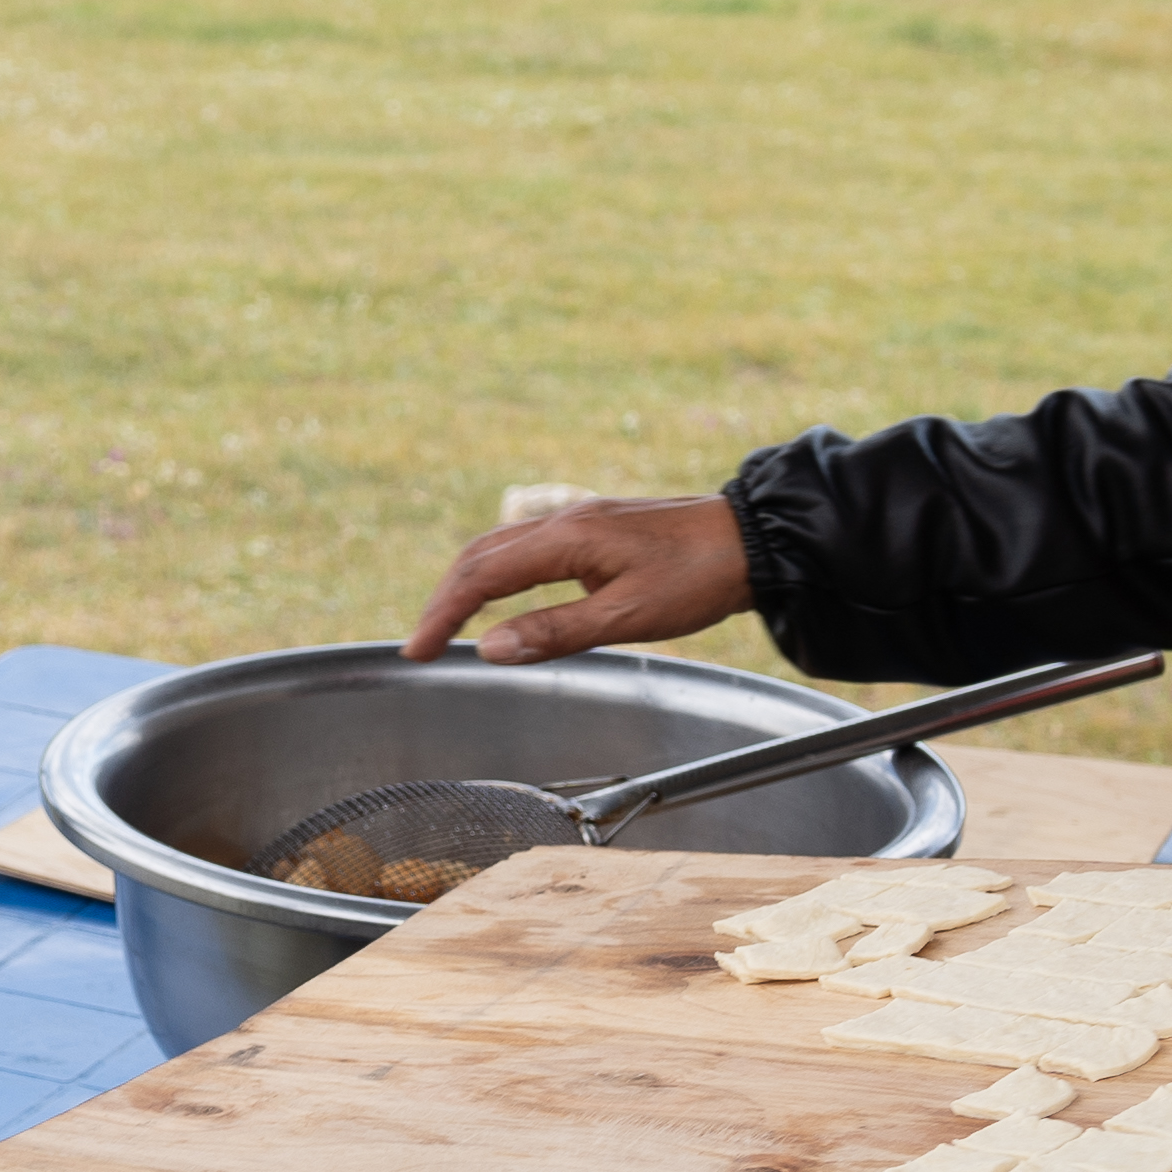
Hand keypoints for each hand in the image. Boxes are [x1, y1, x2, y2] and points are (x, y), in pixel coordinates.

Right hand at [403, 493, 753, 663]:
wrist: (753, 541)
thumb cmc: (698, 579)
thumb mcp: (628, 616)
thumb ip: (556, 632)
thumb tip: (490, 649)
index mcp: (567, 538)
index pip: (481, 576)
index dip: (442, 614)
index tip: (418, 651)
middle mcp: (565, 521)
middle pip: (480, 555)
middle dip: (444, 599)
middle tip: (422, 644)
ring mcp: (581, 520)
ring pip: (502, 547)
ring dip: (467, 584)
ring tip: (448, 623)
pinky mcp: (596, 528)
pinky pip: (528, 547)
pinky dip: (498, 572)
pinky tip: (502, 595)